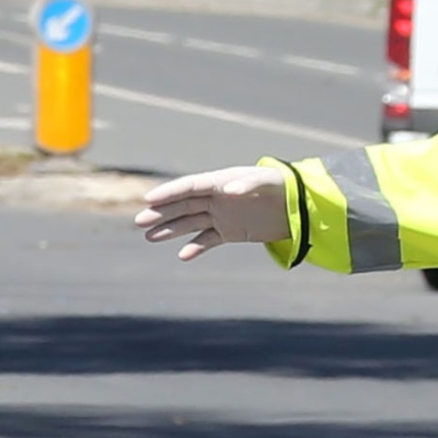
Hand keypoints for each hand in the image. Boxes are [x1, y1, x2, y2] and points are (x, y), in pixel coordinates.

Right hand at [135, 165, 289, 260]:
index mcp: (220, 181)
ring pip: (189, 223)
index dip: (168, 192)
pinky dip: (196, 248)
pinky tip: (183, 256)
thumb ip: (249, 183)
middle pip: (182, 205)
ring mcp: (221, 215)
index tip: (148, 199)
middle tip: (139, 222)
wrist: (298, 205)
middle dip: (161, 213)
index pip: (188, 186)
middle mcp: (216, 198)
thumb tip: (230, 190)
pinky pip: (207, 240)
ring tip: (150, 237)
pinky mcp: (229, 232)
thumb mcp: (267, 182)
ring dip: (170, 230)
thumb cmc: (281, 186)